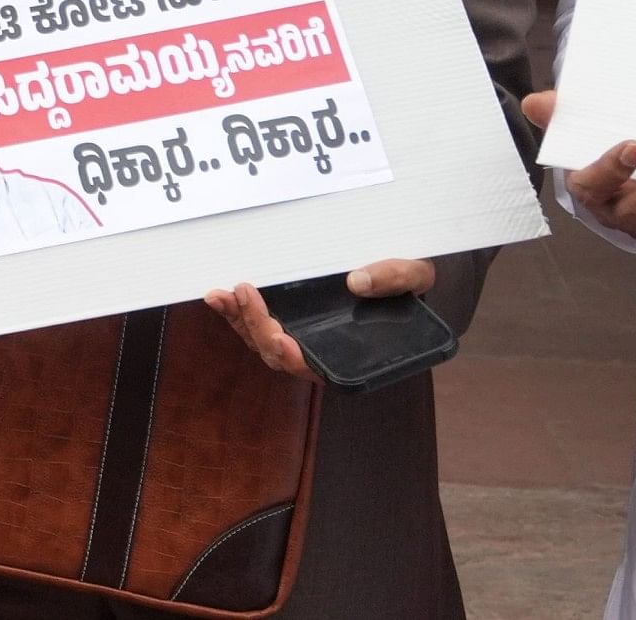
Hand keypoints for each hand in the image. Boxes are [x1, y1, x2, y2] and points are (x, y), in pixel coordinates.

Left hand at [204, 260, 435, 382]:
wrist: (404, 269)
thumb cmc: (410, 278)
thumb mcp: (415, 274)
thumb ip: (395, 279)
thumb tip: (358, 281)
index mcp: (352, 351)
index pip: (317, 366)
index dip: (296, 359)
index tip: (282, 340)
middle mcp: (321, 349)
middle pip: (279, 354)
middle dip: (257, 328)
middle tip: (243, 294)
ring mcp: (301, 334)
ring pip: (261, 341)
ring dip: (238, 320)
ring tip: (220, 295)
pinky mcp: (287, 317)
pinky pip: (256, 323)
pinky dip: (236, 311)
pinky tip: (221, 295)